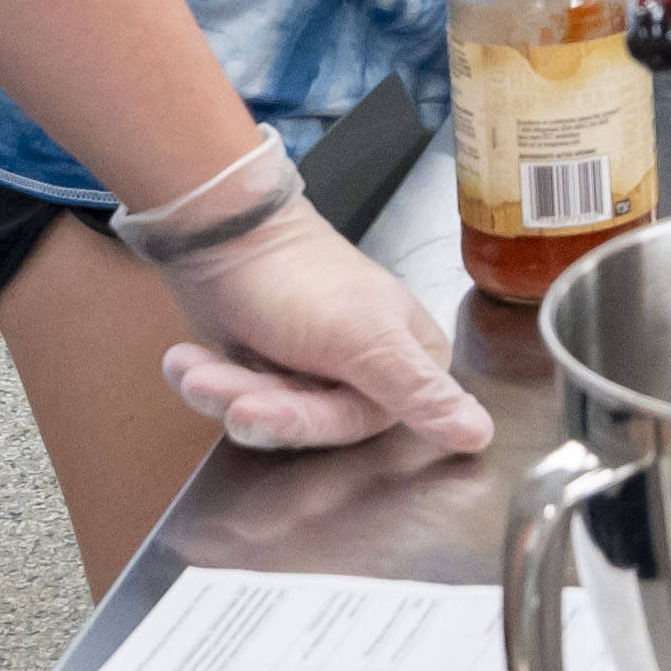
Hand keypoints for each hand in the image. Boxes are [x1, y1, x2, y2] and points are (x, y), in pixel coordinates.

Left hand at [111, 127, 489, 453]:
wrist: (218, 234)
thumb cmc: (299, 280)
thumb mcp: (365, 340)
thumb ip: (419, 392)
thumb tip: (482, 436)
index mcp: (406, 361)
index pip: (361, 425)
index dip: (307, 420)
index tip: (258, 406)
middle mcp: (364, 371)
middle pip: (308, 424)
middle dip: (255, 400)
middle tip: (224, 383)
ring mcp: (311, 371)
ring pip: (266, 416)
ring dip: (222, 389)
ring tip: (193, 364)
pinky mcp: (266, 369)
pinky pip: (237, 401)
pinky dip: (207, 380)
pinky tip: (189, 359)